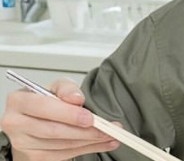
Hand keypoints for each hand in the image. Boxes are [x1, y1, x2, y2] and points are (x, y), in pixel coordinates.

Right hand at [1, 78, 119, 160]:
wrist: (33, 119)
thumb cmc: (45, 101)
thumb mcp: (55, 87)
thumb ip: (67, 88)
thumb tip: (77, 99)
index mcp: (19, 101)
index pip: (43, 107)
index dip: (68, 114)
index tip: (90, 117)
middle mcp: (16, 124)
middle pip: (54, 131)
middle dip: (85, 131)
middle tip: (107, 128)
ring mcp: (23, 144)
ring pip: (61, 145)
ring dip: (90, 141)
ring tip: (110, 135)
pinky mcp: (34, 157)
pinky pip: (64, 155)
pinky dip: (87, 149)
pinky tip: (102, 143)